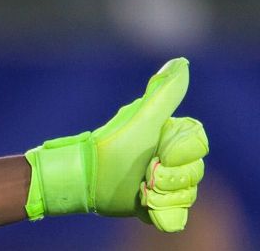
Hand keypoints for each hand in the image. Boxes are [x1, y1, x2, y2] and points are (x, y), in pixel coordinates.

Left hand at [24, 58, 208, 230]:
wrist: (82, 179)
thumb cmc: (108, 148)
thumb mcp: (140, 121)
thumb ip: (163, 94)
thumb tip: (181, 62)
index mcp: (169, 137)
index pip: (198, 144)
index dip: (183, 153)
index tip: (160, 155)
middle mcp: (170, 159)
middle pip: (195, 172)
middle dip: (170, 177)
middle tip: (146, 175)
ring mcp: (163, 184)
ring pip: (187, 195)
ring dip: (165, 195)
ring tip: (142, 190)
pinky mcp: (154, 206)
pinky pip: (176, 216)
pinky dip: (165, 214)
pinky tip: (147, 207)